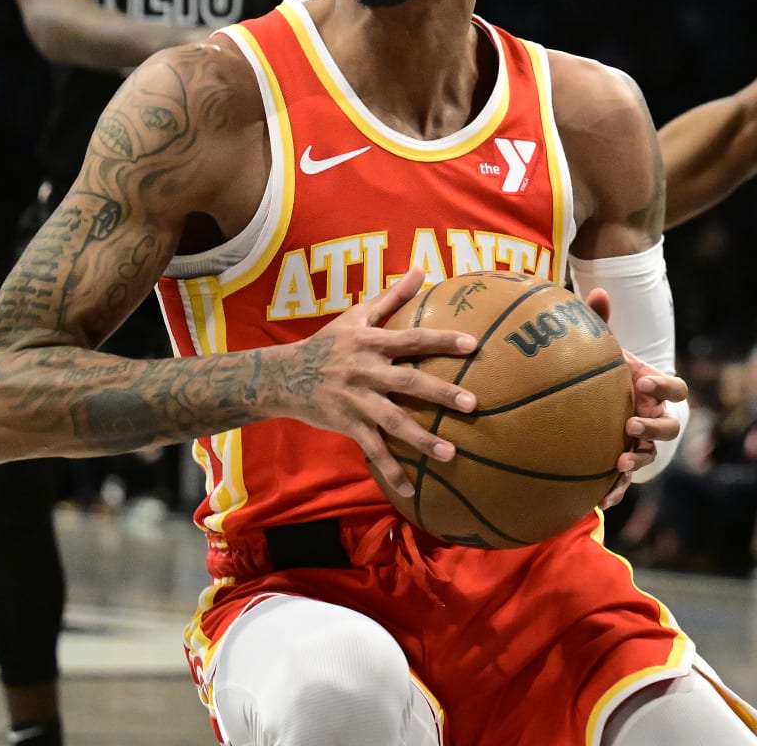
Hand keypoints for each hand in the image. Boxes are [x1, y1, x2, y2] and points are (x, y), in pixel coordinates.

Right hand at [282, 269, 477, 499]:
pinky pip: (372, 451)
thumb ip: (392, 295)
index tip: (473, 346)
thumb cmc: (329, 343)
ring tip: (450, 453)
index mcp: (371, 343)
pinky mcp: (346, 425)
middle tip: (473, 404)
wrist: (283, 376)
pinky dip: (391, 470)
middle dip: (441, 393)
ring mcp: (355, 401)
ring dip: (421, 439)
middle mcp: (365, 372)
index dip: (442, 341)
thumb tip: (421, 267)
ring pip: (392, 422)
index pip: (412, 340)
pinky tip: (413, 490)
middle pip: (408, 383)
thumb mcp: (357, 315)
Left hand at [579, 288, 688, 509]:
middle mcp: (652, 416)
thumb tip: (598, 291)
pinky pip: (625, 482)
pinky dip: (617, 489)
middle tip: (632, 422)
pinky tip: (601, 498)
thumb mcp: (599, 348)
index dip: (666, 386)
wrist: (586, 404)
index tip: (644, 381)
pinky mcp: (621, 464)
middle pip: (671, 426)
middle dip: (655, 425)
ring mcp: (640, 443)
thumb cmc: (598, 371)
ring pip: (651, 454)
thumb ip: (599, 320)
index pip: (676, 388)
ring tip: (619, 460)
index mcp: (652, 389)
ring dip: (639, 459)